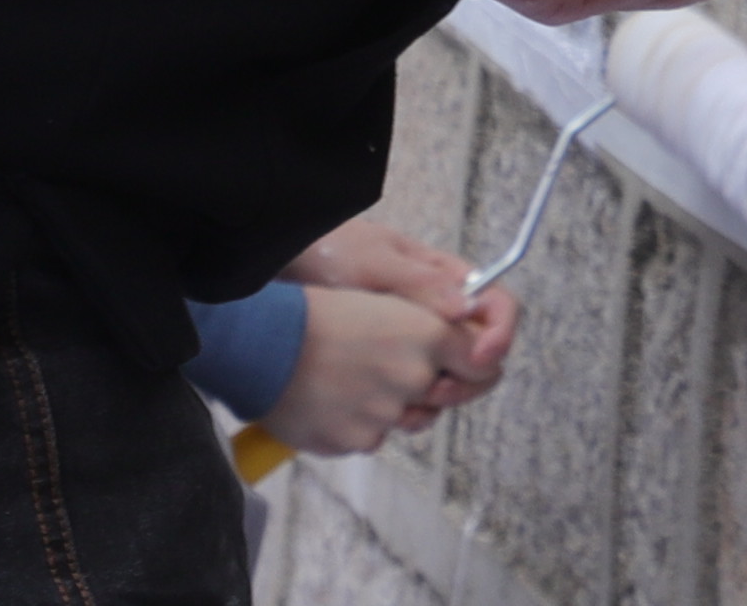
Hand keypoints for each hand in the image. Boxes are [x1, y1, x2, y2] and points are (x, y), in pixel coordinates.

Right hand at [257, 287, 468, 455]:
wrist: (263, 345)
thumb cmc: (322, 314)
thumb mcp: (387, 304)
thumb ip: (431, 331)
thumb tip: (467, 352)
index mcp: (428, 337)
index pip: (483, 365)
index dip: (480, 367)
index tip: (474, 368)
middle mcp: (414, 379)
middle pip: (442, 398)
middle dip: (426, 388)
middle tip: (390, 369)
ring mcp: (385, 416)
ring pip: (405, 420)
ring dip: (389, 407)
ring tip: (353, 379)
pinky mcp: (355, 442)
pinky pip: (370, 438)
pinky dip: (356, 424)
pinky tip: (332, 399)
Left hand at [284, 213, 516, 406]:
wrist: (289, 266)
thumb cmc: (334, 250)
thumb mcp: (376, 262)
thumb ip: (421, 284)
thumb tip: (467, 309)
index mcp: (449, 281)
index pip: (498, 307)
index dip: (500, 334)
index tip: (479, 357)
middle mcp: (441, 315)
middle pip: (484, 354)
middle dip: (471, 379)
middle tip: (438, 391)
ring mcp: (419, 342)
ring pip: (453, 379)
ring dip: (440, 399)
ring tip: (407, 405)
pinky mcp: (395, 366)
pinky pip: (419, 394)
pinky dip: (411, 409)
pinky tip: (384, 409)